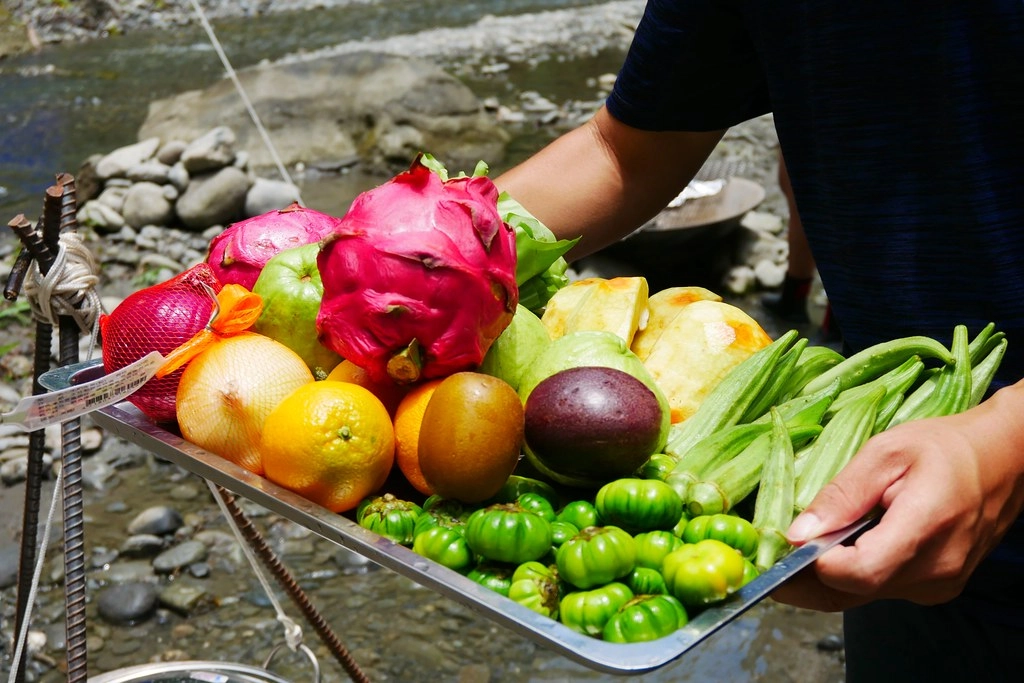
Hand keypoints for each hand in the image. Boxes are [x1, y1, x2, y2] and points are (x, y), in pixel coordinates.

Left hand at [771, 384, 1023, 611]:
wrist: (1004, 460)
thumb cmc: (945, 446)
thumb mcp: (886, 452)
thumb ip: (841, 494)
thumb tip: (797, 533)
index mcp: (925, 528)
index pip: (861, 572)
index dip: (816, 565)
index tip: (785, 545)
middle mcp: (936, 569)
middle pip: (855, 591)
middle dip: (807, 577)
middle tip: (773, 554)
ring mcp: (939, 584)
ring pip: (864, 595)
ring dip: (828, 576)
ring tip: (804, 545)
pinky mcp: (937, 587)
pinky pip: (882, 588)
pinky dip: (854, 573)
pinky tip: (842, 547)